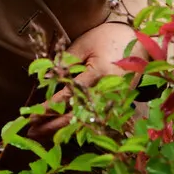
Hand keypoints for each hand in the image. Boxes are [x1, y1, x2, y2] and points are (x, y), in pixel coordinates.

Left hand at [30, 21, 142, 136]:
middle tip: (31, 131)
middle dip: (53, 125)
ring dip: (64, 129)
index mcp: (100, 73)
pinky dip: (79, 127)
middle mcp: (108, 91)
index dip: (50, 107)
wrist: (142, 43)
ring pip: (86, 122)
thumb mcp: (85, 44)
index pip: (69, 95)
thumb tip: (46, 80)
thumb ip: (66, 62)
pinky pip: (95, 120)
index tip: (32, 115)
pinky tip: (63, 131)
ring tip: (42, 135)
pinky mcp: (119, 105)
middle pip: (77, 115)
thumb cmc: (110, 39)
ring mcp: (116, 101)